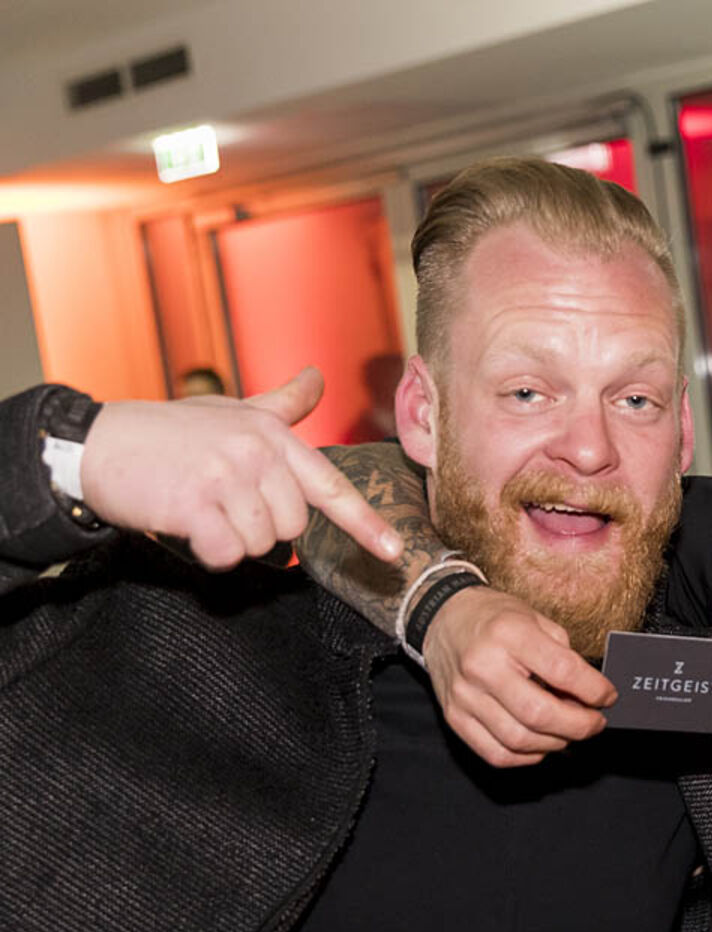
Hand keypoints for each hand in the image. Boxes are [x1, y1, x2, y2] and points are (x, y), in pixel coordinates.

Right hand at [82, 369, 401, 569]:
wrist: (96, 443)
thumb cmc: (170, 433)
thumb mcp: (233, 411)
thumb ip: (281, 404)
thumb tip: (317, 378)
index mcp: (272, 435)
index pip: (330, 486)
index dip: (365, 524)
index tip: (395, 553)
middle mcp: (255, 453)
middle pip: (293, 528)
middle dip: (262, 528)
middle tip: (223, 503)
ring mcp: (225, 477)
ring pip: (261, 544)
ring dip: (232, 538)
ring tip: (203, 509)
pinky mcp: (194, 504)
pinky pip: (228, 553)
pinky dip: (211, 552)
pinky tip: (190, 527)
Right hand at [424, 585, 616, 766]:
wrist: (444, 619)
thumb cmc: (495, 619)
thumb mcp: (536, 619)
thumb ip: (564, 656)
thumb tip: (590, 696)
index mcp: (509, 634)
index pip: (562, 671)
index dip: (594, 690)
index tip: (608, 697)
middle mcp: (483, 667)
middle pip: (540, 714)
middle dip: (580, 726)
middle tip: (595, 722)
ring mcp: (465, 696)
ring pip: (519, 740)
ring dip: (556, 743)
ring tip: (569, 731)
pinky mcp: (454, 718)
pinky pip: (496, 754)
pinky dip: (527, 756)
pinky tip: (542, 742)